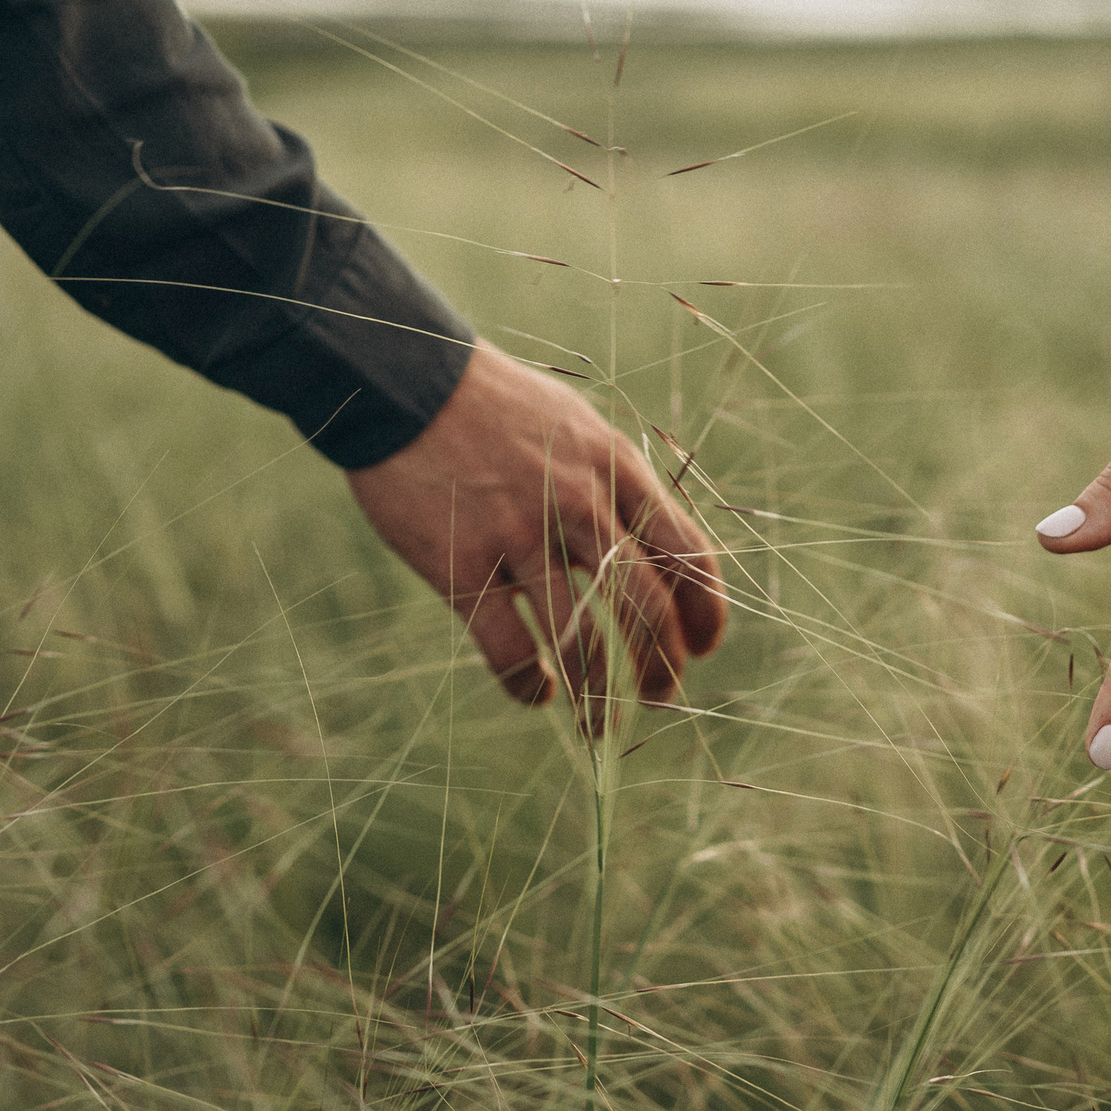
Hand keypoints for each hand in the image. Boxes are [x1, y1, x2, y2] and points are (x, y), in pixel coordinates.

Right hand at [345, 342, 725, 724]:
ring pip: (582, 641)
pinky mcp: (460, 565)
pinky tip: (535, 694)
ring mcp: (518, 535)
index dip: (706, 614)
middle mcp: (578, 503)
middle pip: (646, 608)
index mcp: (615, 469)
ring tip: (601, 727)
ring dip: (599, 698)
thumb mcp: (576, 427)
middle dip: (661, 667)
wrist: (404, 384)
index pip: (688, 556)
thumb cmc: (494, 407)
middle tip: (660, 696)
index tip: (702, 648)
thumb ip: (615, 486)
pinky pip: (509, 650)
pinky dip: (528, 687)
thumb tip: (653, 553)